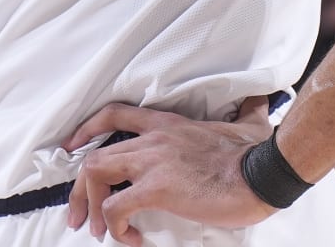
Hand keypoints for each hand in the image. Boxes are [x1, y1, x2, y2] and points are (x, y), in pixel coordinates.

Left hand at [62, 103, 273, 245]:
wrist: (262, 172)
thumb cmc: (254, 155)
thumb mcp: (247, 124)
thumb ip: (247, 111)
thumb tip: (259, 101)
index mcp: (166, 125)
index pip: (113, 115)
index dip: (87, 131)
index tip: (73, 148)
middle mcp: (152, 140)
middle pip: (95, 155)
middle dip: (80, 189)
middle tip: (80, 214)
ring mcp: (151, 162)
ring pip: (95, 175)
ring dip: (91, 206)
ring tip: (101, 230)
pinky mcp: (157, 189)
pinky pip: (116, 208)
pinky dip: (115, 226)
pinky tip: (130, 237)